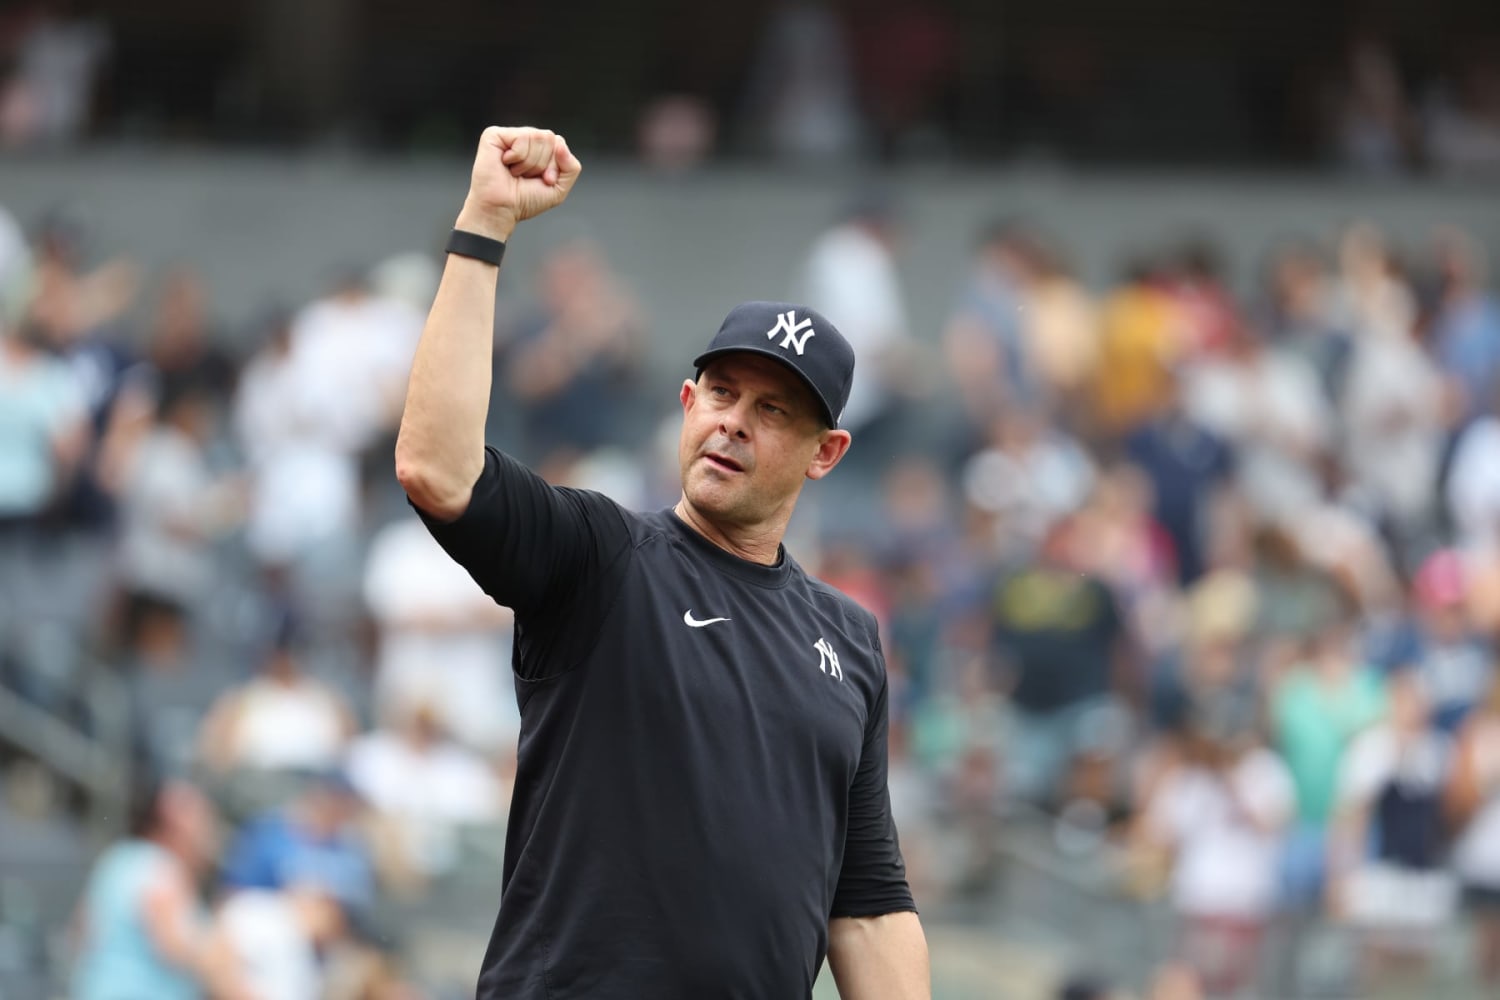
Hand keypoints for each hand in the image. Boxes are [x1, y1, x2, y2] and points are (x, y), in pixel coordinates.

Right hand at [457, 126, 581, 240]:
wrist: (501, 210)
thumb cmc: (524, 201)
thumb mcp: (559, 188)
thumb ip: (571, 167)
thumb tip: (561, 144)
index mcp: (539, 150)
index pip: (559, 143)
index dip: (555, 165)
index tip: (545, 181)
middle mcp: (525, 140)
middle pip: (550, 138)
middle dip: (543, 164)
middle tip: (527, 177)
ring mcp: (510, 136)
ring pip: (538, 136)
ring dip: (530, 163)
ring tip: (515, 172)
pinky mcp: (494, 135)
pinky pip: (522, 137)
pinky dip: (518, 156)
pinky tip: (506, 164)